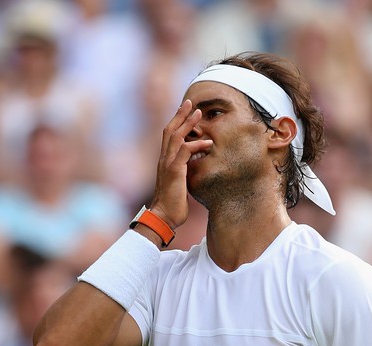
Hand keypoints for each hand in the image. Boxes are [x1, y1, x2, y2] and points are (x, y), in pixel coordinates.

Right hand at [150, 99, 211, 228]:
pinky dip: (197, 144)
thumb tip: (192, 170)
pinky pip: (186, 151)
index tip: (185, 112)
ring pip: (176, 136)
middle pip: (170, 130)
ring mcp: (168, 164)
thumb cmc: (173, 204)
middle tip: (190, 102)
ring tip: (199, 113)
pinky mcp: (174, 171)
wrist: (163, 217)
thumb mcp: (179, 185)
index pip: (168, 136)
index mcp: (164, 161)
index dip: (176, 122)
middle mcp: (163, 159)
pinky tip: (208, 143)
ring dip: (188, 123)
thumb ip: (184, 174)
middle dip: (180, 115)